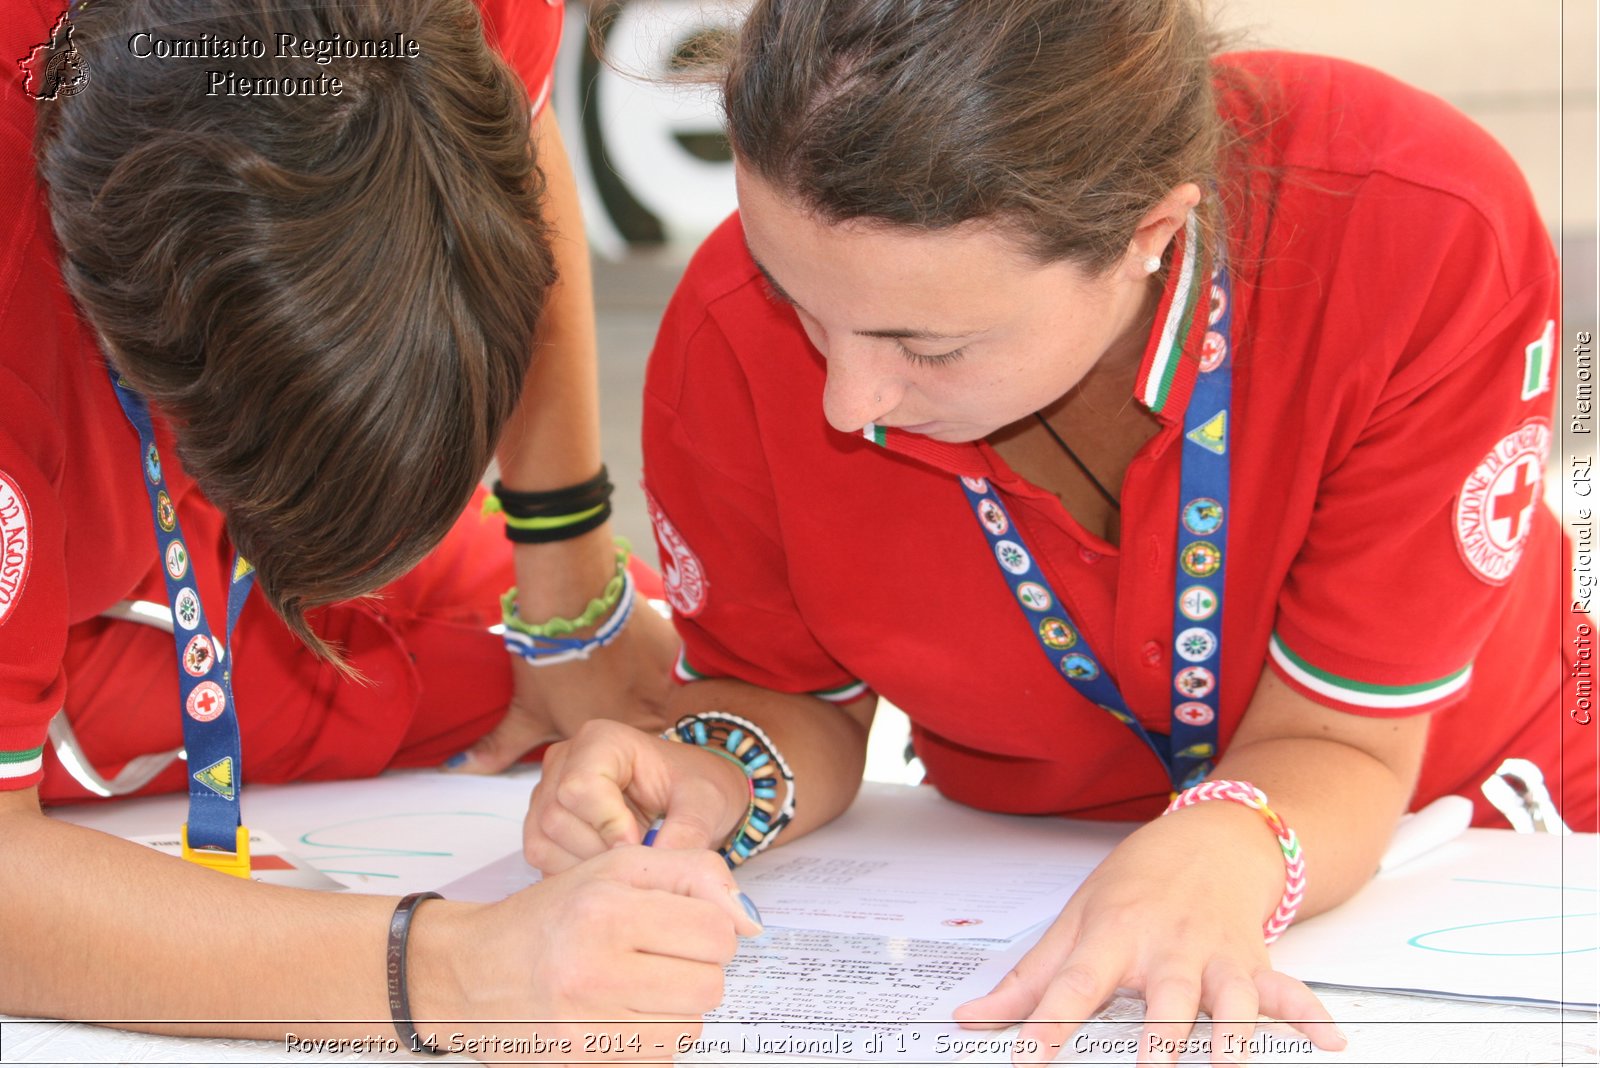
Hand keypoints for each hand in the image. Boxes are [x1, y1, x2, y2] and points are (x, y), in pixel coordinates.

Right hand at [412, 846, 762, 1063]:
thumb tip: (749, 922)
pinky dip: (656, 1035)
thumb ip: (692, 874)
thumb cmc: (549, 915)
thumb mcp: (615, 867)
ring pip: (692, 1025)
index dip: (710, 926)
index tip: (682, 923)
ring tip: (640, 982)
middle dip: (697, 967)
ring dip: (678, 1006)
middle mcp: (596, 967)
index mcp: (606, 908)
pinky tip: (624, 1011)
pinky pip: (663, 1055)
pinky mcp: (587, 1059)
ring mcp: (589, 1023)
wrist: (468, 971)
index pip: (716, 931)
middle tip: (660, 954)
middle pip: (711, 983)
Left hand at [447, 540, 679, 774]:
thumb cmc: (548, 662)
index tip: (597, 712)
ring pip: (656, 691)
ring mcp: (667, 683)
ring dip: (638, 681)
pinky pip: (668, 660)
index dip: (610, 735)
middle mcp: (652, 718)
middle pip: (643, 722)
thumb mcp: (523, 711)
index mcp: (617, 742)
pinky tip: (625, 641)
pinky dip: (648, 653)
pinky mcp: (674, 650)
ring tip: (612, 662)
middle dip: (626, 709)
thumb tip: (460, 770)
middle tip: (602, 685)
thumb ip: (497, 749)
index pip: (624, 752)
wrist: (573, 602)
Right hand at [523, 720, 751, 873]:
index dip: (609, 824)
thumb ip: (687, 833)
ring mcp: (547, 791)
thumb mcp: (705, 805)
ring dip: (586, 864)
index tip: (642, 842)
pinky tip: (608, 867)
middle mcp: (566, 760)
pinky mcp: (541, 822)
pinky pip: (541, 856)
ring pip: (543, 841)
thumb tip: (659, 868)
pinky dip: (573, 872)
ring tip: (628, 858)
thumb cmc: (696, 789)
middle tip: (640, 855)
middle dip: (600, 850)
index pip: (580, 786)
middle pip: (557, 817)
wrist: (690, 798)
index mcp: (602, 740)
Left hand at [952, 808, 1346, 1066]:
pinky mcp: (1256, 963)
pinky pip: (1288, 990)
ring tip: (1230, 1066)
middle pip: (1165, 995)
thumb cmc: (1132, 887)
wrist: (1207, 839)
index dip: (1046, 1022)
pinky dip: (1310, 1016)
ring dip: (1233, 1034)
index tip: (1024, 1057)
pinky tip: (1330, 1043)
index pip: (1074, 984)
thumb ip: (1028, 981)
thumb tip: (969, 1019)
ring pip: (1229, 997)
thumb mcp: (1073, 922)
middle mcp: (1167, 947)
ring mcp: (1217, 955)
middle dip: (1160, 1035)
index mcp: (1112, 936)